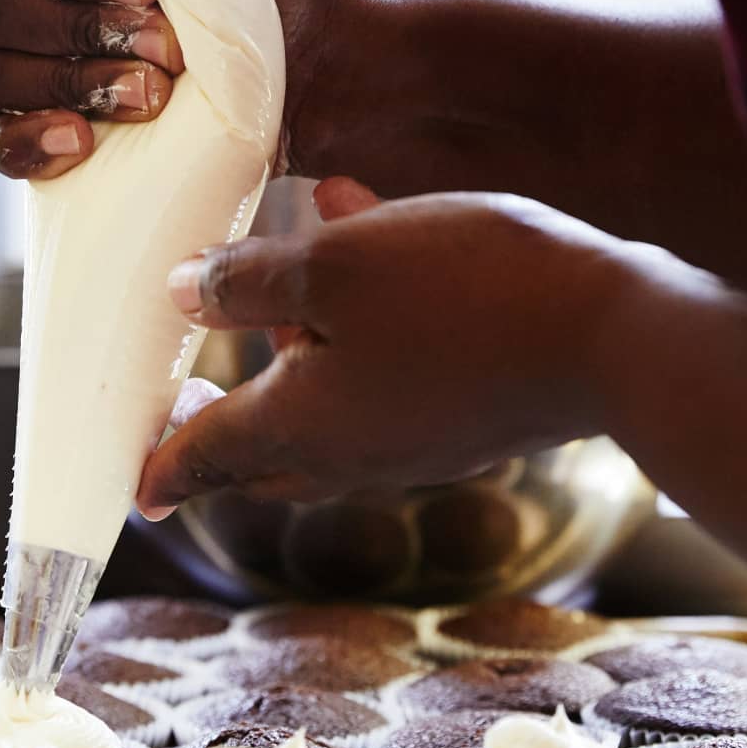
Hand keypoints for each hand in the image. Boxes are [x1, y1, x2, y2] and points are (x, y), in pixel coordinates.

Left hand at [135, 178, 666, 515]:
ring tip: (289, 280)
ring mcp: (411, 446)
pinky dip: (358, 340)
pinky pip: (383, 387)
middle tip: (194, 391)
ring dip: (294, 359)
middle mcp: (350, 455)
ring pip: (325, 416)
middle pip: (261, 453)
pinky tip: (376, 258)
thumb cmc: (463, 295)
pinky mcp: (459, 422)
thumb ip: (248, 281)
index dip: (159, 468)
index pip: (201, 459)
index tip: (133, 489)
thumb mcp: (335, 265)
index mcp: (299, 427)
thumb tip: (185, 293)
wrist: (613, 338)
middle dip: (220, 426)